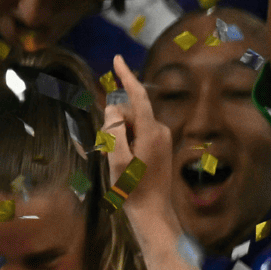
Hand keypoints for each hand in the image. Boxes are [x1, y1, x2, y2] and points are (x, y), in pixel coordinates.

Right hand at [101, 59, 179, 230]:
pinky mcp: (159, 145)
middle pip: (128, 112)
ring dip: (118, 136)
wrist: (152, 210)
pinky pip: (135, 133)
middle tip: (109, 152)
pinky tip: (123, 161)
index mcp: (151, 131)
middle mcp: (160, 130)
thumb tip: (114, 109)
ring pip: (130, 123)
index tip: (117, 59)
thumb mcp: (116, 158)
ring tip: (117, 161)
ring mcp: (161, 137)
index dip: (127, 77)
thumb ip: (113, 130)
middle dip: (114, 125)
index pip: (138, 97)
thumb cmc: (132, 188)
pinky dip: (124, 141)